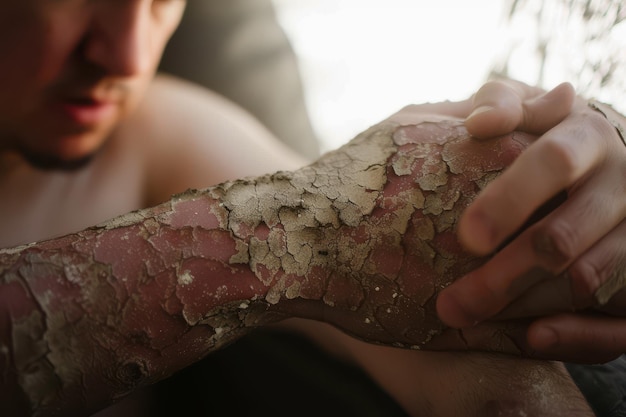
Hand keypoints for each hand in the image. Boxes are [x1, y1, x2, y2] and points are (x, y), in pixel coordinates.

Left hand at [436, 79, 625, 362]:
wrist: (600, 171)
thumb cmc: (545, 138)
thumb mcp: (528, 114)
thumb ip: (504, 105)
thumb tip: (482, 121)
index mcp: (590, 137)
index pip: (554, 162)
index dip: (510, 199)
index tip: (466, 239)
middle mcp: (623, 185)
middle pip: (561, 239)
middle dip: (501, 277)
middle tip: (447, 306)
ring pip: (585, 283)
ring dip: (522, 309)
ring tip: (464, 321)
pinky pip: (620, 323)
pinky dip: (579, 336)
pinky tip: (530, 339)